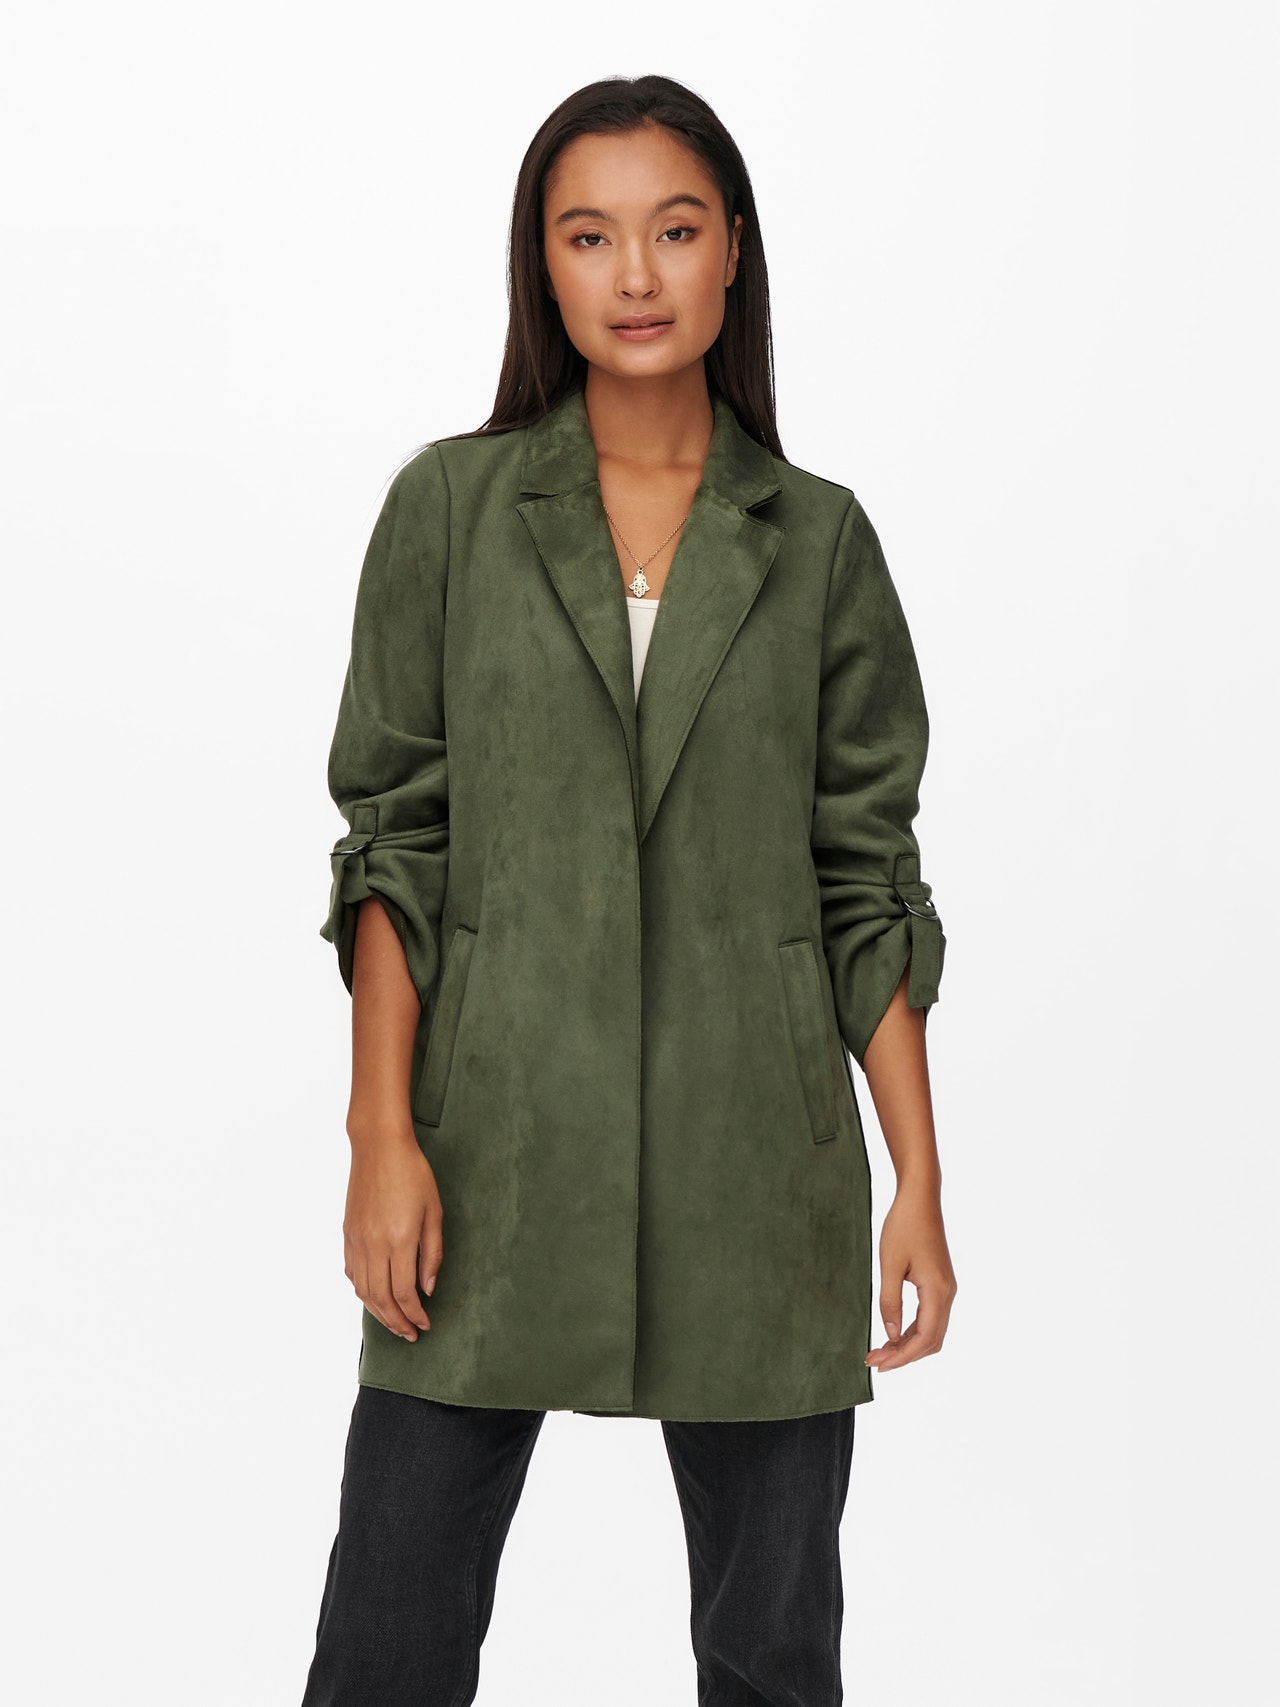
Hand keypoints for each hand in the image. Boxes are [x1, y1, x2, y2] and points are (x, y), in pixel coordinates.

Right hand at [343, 1127, 443, 1341]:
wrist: (378, 1146)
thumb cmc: (413, 1173)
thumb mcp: (433, 1212)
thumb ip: (431, 1253)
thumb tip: (428, 1288)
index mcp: (398, 1240)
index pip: (404, 1293)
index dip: (415, 1314)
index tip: (425, 1324)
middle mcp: (373, 1245)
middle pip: (380, 1298)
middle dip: (396, 1322)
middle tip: (410, 1334)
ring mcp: (356, 1240)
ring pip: (362, 1290)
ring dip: (378, 1312)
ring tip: (394, 1323)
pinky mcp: (347, 1233)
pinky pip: (351, 1272)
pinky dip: (362, 1291)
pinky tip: (374, 1296)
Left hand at [865, 1179, 956, 1372]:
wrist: (920, 1198)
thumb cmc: (904, 1226)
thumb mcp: (890, 1265)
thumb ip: (890, 1302)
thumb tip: (891, 1335)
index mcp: (937, 1290)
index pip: (924, 1338)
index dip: (902, 1357)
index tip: (879, 1365)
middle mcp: (947, 1293)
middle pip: (931, 1340)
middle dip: (904, 1355)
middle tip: (875, 1361)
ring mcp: (946, 1288)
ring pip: (932, 1331)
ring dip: (908, 1344)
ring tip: (880, 1351)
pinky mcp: (940, 1282)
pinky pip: (930, 1316)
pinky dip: (913, 1330)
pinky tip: (894, 1333)